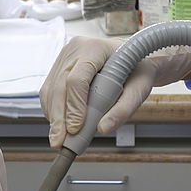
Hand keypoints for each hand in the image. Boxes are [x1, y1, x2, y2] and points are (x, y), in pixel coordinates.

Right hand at [41, 37, 190, 148]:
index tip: (75, 129)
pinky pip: (49, 91)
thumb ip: (124, 109)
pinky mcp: (58, 66)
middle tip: (60, 142)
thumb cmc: (138, 69)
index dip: (74, 106)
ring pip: (50, 90)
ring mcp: (64, 56)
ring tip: (60, 138)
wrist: (135, 56)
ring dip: (53, 116)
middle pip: (59, 86)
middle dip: (59, 117)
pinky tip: (60, 124)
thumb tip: (102, 129)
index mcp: (95, 48)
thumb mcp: (140, 89)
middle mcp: (75, 48)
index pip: (76, 80)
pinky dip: (53, 110)